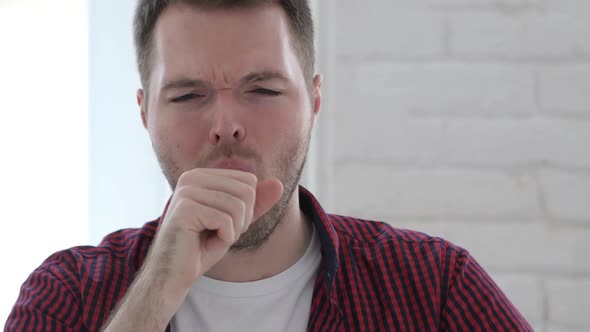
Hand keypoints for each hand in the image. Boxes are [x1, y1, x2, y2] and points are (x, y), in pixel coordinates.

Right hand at [144, 168, 282, 296]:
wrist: (174, 275)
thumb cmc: (201, 248)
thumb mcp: (235, 223)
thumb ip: (256, 203)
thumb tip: (279, 183)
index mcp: (202, 175)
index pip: (248, 182)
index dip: (246, 209)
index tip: (224, 224)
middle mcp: (191, 177)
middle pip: (246, 192)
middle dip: (241, 220)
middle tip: (219, 234)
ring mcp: (186, 191)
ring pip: (237, 206)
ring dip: (232, 231)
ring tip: (211, 239)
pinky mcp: (184, 208)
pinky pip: (226, 220)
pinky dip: (223, 238)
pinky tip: (204, 243)